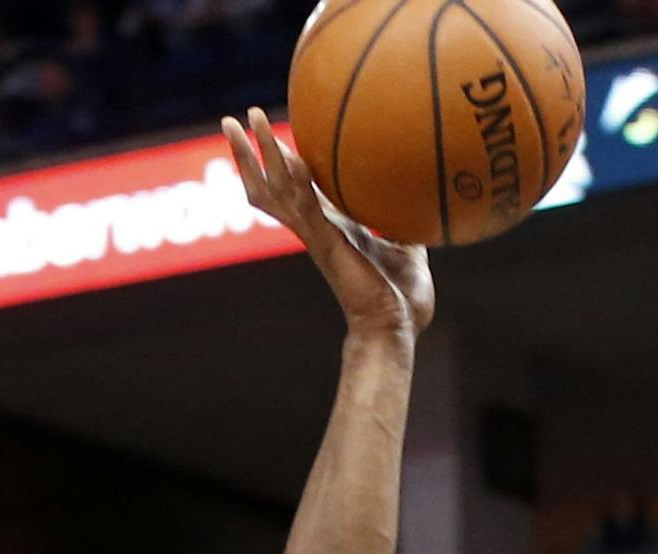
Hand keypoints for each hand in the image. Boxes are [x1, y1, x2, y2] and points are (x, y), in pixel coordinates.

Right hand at [222, 109, 432, 336]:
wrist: (394, 328)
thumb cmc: (402, 299)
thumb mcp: (408, 250)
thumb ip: (406, 226)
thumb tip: (424, 205)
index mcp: (330, 227)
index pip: (296, 189)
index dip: (282, 163)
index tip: (272, 134)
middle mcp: (314, 229)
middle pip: (269, 186)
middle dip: (248, 154)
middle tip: (233, 121)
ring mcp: (315, 235)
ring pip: (274, 190)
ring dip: (255, 156)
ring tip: (240, 122)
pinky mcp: (326, 244)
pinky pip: (305, 207)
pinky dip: (296, 181)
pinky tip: (291, 155)